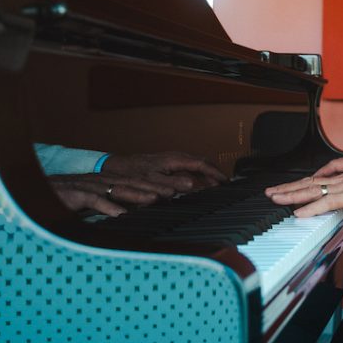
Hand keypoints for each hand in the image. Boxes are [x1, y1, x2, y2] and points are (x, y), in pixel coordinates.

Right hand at [49, 172, 173, 216]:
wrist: (34, 192)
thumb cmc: (64, 200)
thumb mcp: (91, 203)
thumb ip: (109, 205)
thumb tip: (128, 214)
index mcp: (106, 183)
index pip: (134, 183)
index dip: (153, 187)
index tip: (172, 193)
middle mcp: (100, 182)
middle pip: (131, 184)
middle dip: (153, 188)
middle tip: (173, 193)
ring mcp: (88, 186)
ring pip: (117, 189)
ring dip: (137, 194)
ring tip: (155, 200)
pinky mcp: (74, 195)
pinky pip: (94, 201)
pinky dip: (107, 207)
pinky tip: (120, 214)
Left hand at [100, 151, 224, 193]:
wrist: (116, 166)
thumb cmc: (132, 174)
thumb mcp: (152, 181)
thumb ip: (173, 183)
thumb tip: (193, 185)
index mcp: (175, 159)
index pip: (202, 165)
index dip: (216, 174)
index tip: (225, 182)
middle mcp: (176, 157)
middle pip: (202, 162)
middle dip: (215, 173)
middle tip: (224, 185)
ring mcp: (171, 158)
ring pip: (196, 164)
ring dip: (206, 173)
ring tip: (214, 185)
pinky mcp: (167, 162)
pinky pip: (189, 166)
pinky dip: (197, 174)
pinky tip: (196, 182)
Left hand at [265, 171, 342, 219]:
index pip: (318, 181)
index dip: (301, 186)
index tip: (288, 191)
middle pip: (309, 183)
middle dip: (288, 188)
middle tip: (271, 193)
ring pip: (312, 189)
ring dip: (291, 195)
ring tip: (276, 199)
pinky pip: (326, 202)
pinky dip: (310, 207)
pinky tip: (298, 212)